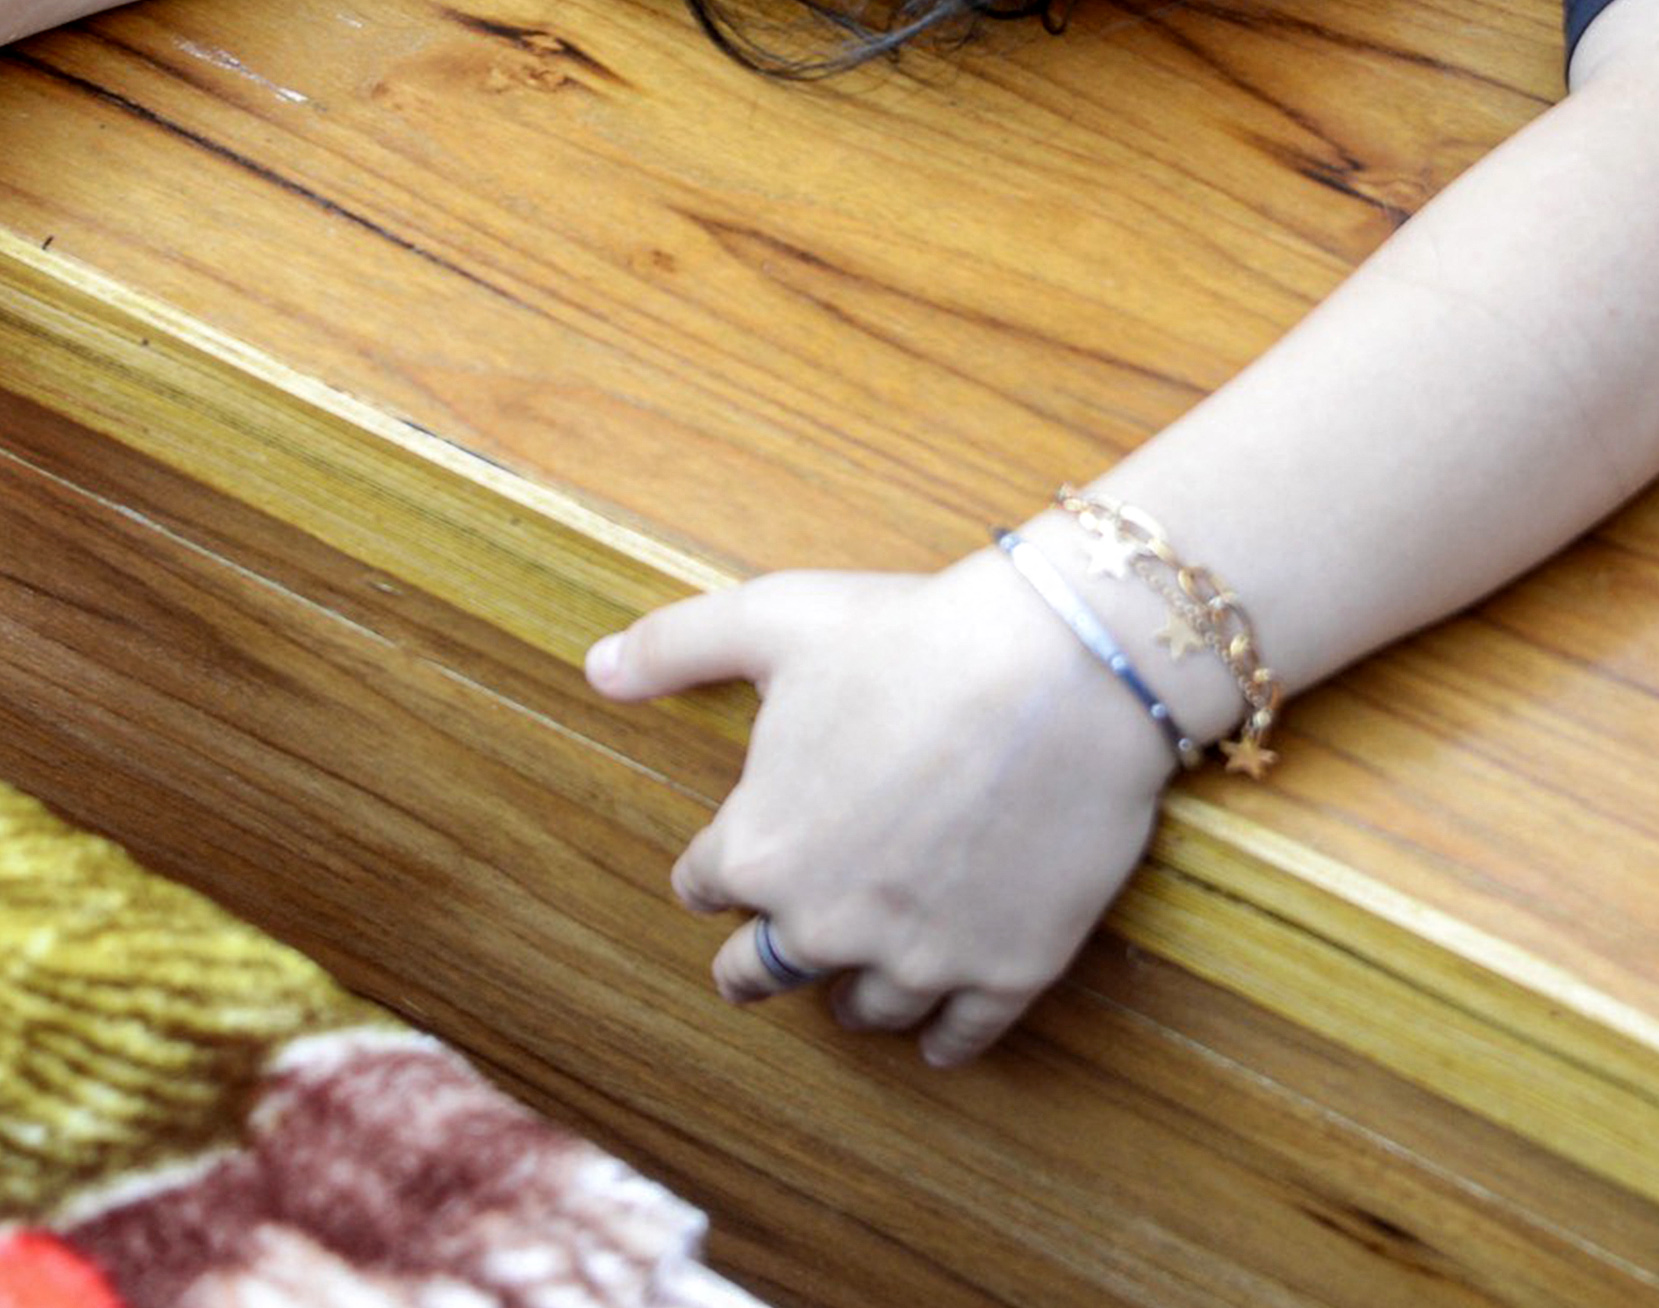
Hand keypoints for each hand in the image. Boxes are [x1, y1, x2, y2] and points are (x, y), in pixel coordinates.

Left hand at [587, 551, 1180, 1067]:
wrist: (1063, 666)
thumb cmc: (911, 633)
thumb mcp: (774, 619)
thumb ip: (674, 646)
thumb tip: (596, 668)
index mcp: (760, 848)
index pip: (706, 885)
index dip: (719, 868)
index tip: (738, 859)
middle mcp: (826, 922)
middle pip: (764, 971)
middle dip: (758, 960)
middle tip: (763, 959)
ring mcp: (919, 955)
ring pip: (863, 1011)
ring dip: (852, 998)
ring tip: (855, 992)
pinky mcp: (1006, 971)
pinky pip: (960, 1035)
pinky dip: (944, 1039)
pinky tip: (938, 1040)